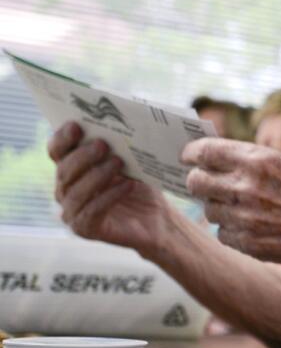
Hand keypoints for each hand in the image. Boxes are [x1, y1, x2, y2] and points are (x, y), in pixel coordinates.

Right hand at [48, 122, 173, 255]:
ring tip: (118, 163)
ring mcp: (72, 211)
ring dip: (97, 175)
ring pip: (75, 192)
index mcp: (71, 167)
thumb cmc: (141, 184)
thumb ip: (121, 143)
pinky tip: (128, 185)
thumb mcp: (132, 160)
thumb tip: (122, 119)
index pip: (57, 151)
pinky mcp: (85, 228)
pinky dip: (109, 196)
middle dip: (82, 156)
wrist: (156, 219)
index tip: (76, 125)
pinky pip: (92, 211)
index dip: (62, 138)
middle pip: (64, 170)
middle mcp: (65, 189)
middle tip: (103, 144)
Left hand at [181, 138, 280, 268]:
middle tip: (205, 180)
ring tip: (242, 205)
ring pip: (208, 209)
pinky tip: (253, 224)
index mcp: (261, 161)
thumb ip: (255, 161)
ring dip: (219, 205)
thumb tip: (222, 157)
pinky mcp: (250, 245)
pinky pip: (223, 233)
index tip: (190, 155)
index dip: (193, 152)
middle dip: (198, 179)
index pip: (206, 152)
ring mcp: (247, 219)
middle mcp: (248, 189)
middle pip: (196, 182)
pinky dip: (232, 228)